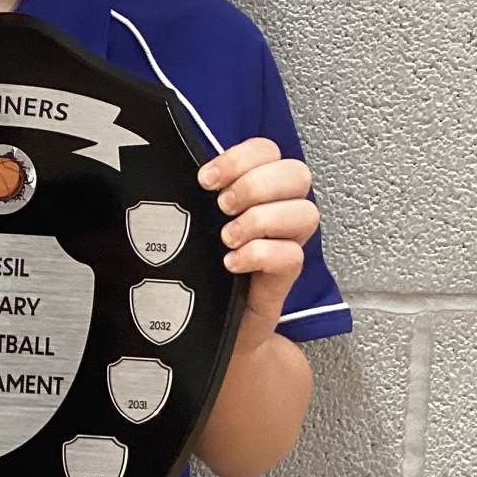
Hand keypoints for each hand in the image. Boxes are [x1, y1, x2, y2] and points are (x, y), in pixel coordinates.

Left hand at [197, 138, 319, 349]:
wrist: (203, 326)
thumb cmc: (198, 266)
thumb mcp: (190, 221)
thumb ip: (193, 193)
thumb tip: (170, 165)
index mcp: (259, 189)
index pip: (268, 150)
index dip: (240, 158)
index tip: (206, 180)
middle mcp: (280, 211)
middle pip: (297, 174)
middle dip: (255, 184)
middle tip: (222, 206)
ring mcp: (287, 243)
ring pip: (305, 212)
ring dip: (260, 220)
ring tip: (226, 237)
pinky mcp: (286, 278)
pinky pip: (292, 255)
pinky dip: (259, 254)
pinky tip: (232, 263)